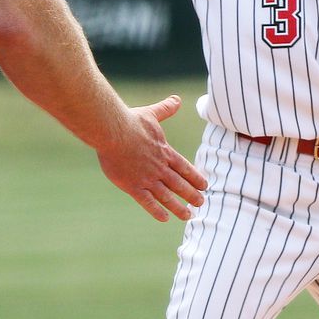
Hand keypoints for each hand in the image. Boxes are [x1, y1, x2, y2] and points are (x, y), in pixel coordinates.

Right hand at [95, 95, 207, 221]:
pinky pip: (147, 202)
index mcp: (164, 152)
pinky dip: (157, 211)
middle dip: (191, 195)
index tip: (205, 185)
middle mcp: (159, 167)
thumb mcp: (152, 114)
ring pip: (167, 196)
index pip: (184, 167)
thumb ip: (165, 109)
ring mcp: (147, 178)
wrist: (113, 131)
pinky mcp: (133, 185)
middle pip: (179, 184)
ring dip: (178, 207)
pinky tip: (164, 218)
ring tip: (188, 216)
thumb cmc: (130, 121)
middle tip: (201, 203)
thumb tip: (177, 99)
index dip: (195, 177)